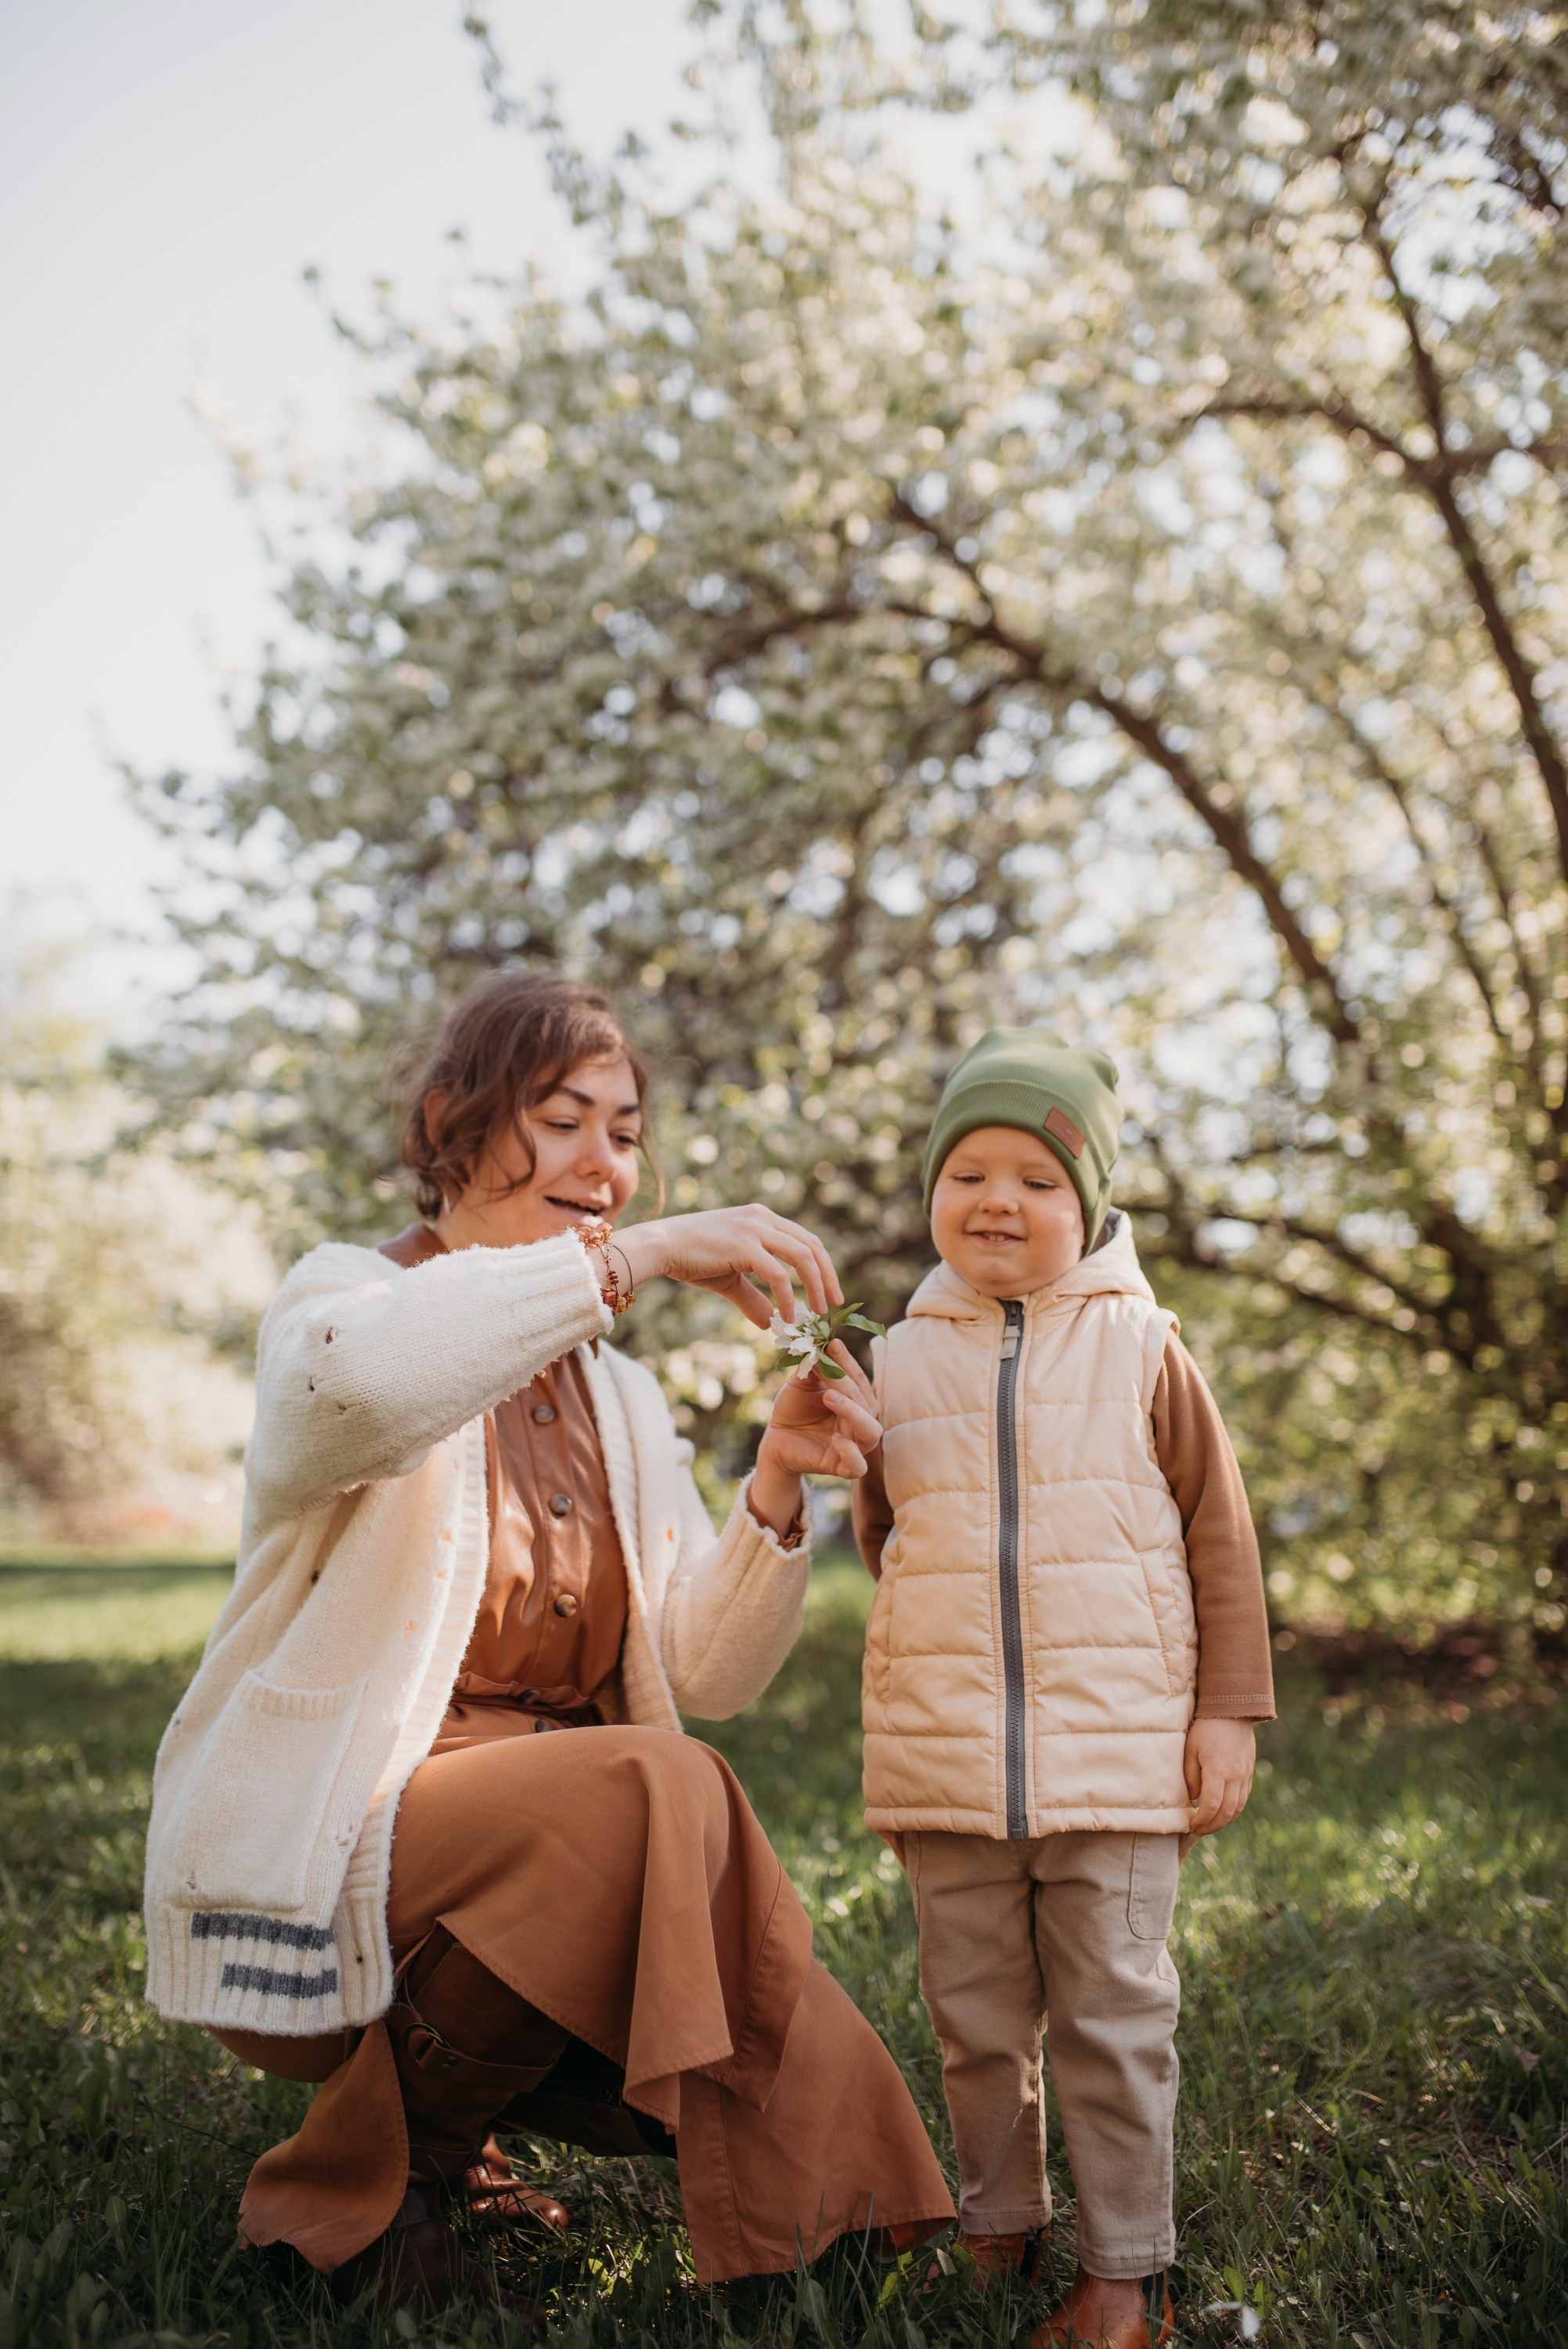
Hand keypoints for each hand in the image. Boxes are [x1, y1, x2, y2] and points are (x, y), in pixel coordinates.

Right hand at [614, 1207, 842, 1328]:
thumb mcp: (729, 1278)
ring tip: (816, 1313)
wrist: (660, 1246)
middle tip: (833, 1304)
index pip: (805, 1239)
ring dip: (815, 1287)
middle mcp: (762, 1218)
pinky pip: (779, 1275)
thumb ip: (752, 1297)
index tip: (830, 1292)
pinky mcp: (744, 1246)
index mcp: (761, 1218)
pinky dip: (787, 1298)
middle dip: (827, 1277)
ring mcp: (754, 1229)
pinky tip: (786, 1317)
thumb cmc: (689, 1259)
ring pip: (803, 1258)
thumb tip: (768, 1323)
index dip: (823, 1266)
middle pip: (812, 1246)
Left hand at [749, 1342, 881, 1537]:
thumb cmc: (794, 1409)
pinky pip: (858, 1466)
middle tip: (825, 1368)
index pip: (859, 1380)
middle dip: (846, 1383)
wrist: (776, 1438)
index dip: (847, 1362)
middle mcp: (861, 1422)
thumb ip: (814, 1367)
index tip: (832, 1344)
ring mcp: (855, 1446)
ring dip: (853, 1412)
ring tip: (829, 1397)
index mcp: (857, 1401)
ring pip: (870, 1431)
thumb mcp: (802, 1384)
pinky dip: (851, 1452)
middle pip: (866, 1403)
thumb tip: (821, 1343)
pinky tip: (835, 1438)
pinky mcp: (842, 1467)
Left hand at [1180, 1718, 1256, 1853]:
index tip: (1192, 1824)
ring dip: (1224, 1821)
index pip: (1212, 1805)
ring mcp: (1245, 1776)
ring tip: (1210, 1825)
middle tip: (1199, 1830)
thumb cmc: (1206, 1728)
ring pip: (1238, 1808)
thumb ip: (1190, 1776)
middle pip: (1227, 1812)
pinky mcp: (1249, 1773)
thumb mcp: (1190, 1749)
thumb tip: (1193, 1799)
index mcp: (1218, 1771)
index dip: (1202, 1819)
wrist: (1232, 1711)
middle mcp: (1235, 1776)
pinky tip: (1222, 1812)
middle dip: (1212, 1826)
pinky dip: (1233, 1810)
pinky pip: (1243, 1798)